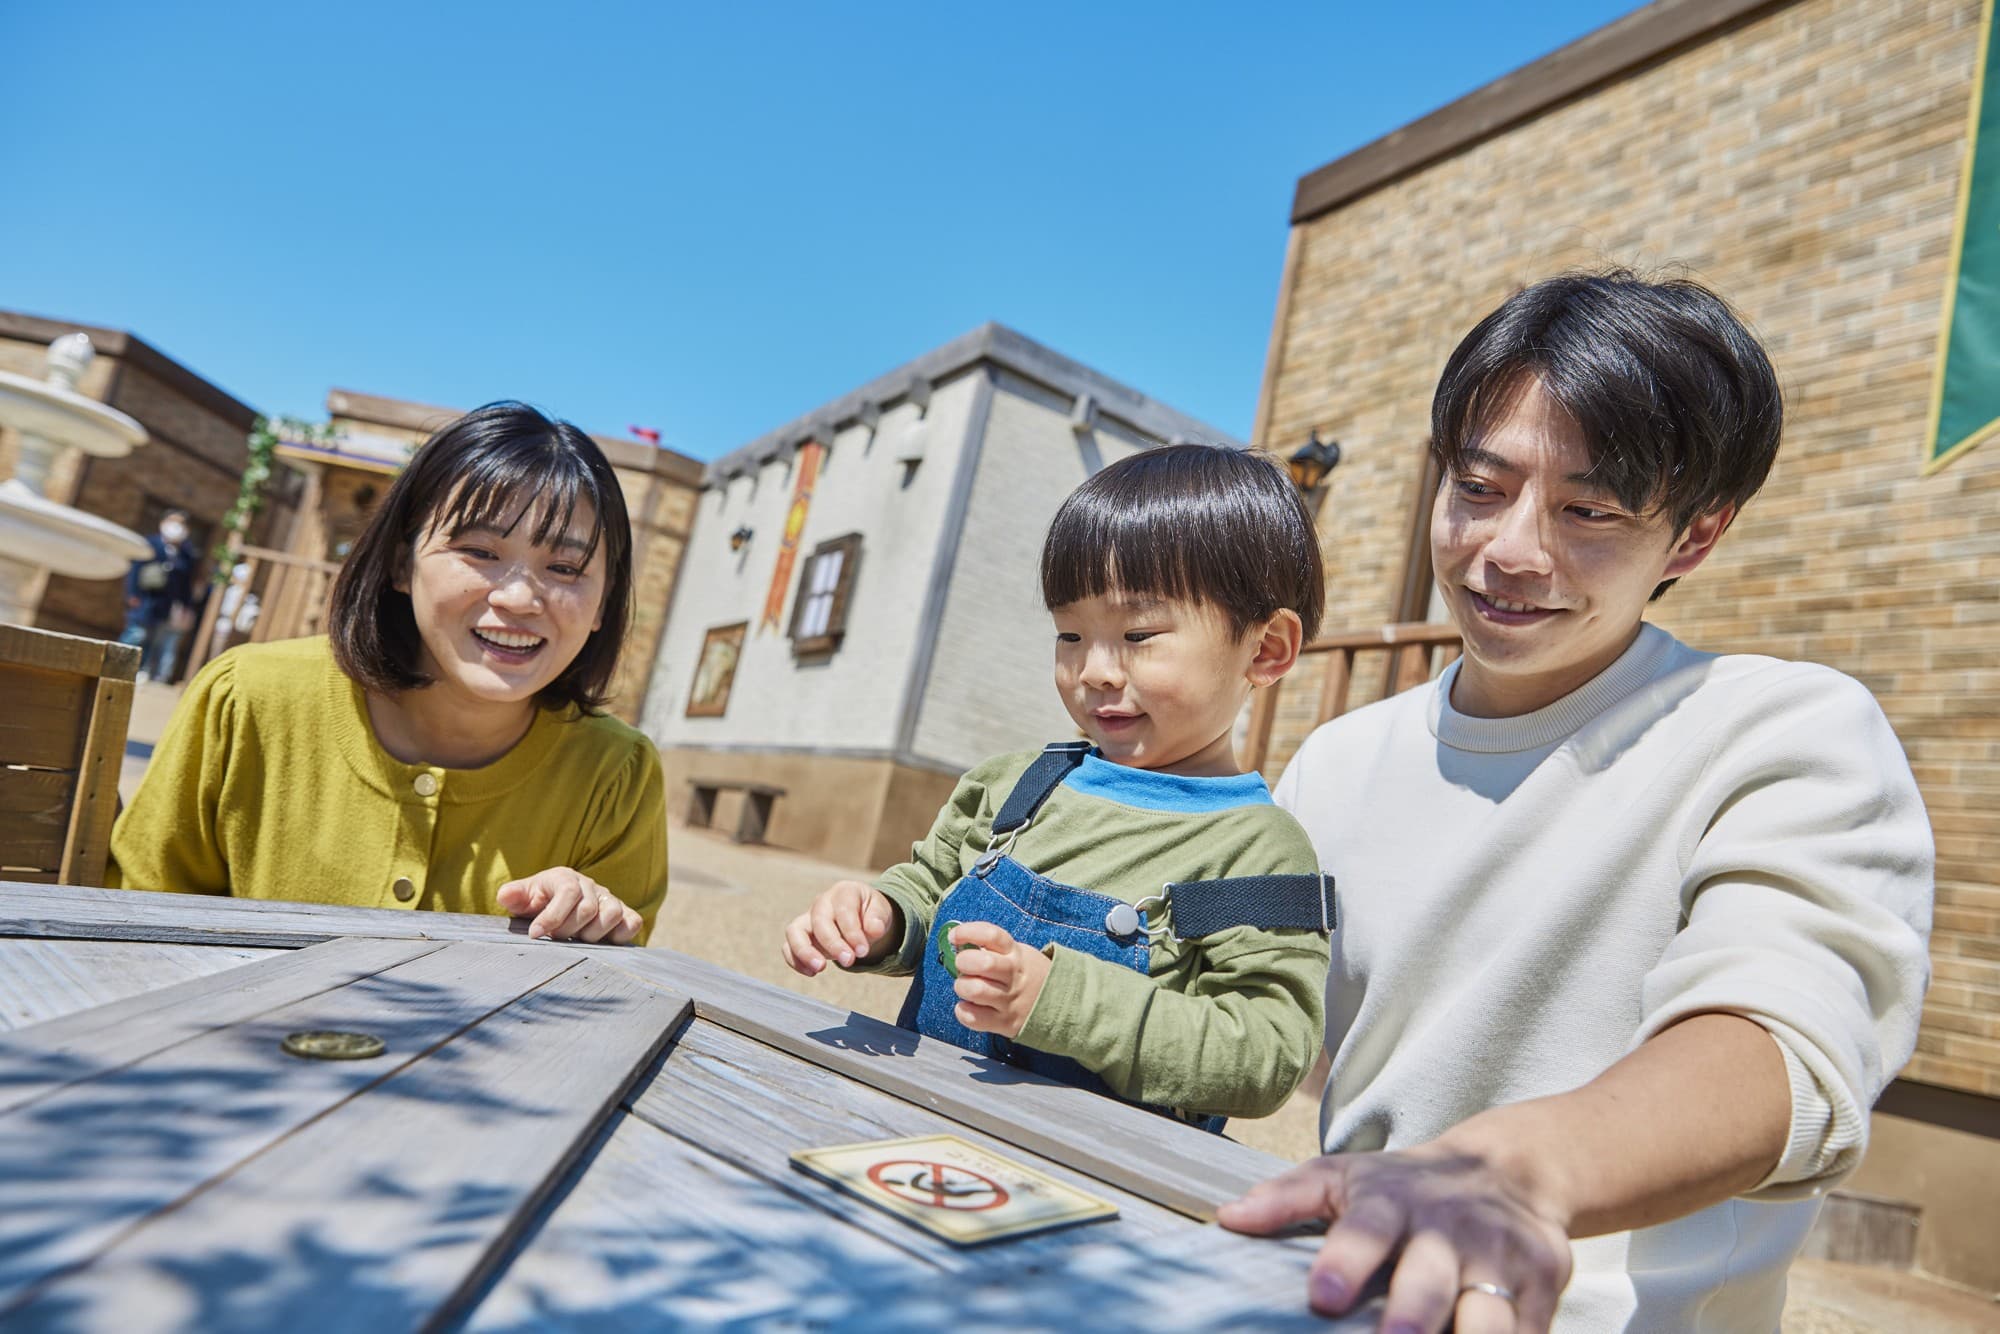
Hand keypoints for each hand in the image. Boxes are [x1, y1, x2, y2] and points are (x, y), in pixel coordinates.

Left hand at [497, 867, 643, 943]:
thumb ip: (513, 896)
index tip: (536, 935)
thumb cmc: (539, 903)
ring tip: (577, 939)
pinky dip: (620, 934)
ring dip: (592, 935)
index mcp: (565, 878)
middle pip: (587, 909)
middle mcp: (591, 886)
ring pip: (611, 915)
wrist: (558, 907)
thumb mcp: (522, 899)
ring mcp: (609, 900)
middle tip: (555, 938)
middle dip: (567, 930)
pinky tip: (602, 942)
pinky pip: (632, 922)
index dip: (552, 916)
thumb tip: (505, 895)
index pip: (567, 893)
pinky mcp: (624, 914)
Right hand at [783, 880, 899, 975]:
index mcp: (844, 892)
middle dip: (833, 944)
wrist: (861, 916)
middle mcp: (822, 902)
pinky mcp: (800, 936)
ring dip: (805, 951)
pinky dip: (795, 960)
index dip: (852, 932)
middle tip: (849, 961)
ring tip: (820, 968)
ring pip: (794, 930)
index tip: (863, 951)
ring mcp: (808, 918)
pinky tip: (811, 973)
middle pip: (819, 920)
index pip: (843, 910)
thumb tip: (874, 929)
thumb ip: (878, 919)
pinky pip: (788, 946)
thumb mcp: (881, 912)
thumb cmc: (870, 913)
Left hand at [947, 920, 1051, 1038]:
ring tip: (966, 987)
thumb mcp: (1017, 954)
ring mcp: (1010, 1000)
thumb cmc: (1025, 975)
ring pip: (976, 990)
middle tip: (962, 965)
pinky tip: (969, 1006)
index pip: (991, 935)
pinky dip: (964, 1011)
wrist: (1061, 1004)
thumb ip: (990, 949)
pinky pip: (974, 1018)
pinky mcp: (1005, 1023)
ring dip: (962, 986)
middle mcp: (1013, 975)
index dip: (967, 932)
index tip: (954, 936)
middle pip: (983, 963)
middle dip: (963, 961)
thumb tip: (956, 943)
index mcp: (1015, 953)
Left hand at [1216, 1144, 1570, 1332]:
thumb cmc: (1406, 1188)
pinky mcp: (1543, 1289)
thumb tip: (1228, 1219)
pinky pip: (1530, 1332)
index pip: (1365, 1228)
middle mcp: (1449, 1230)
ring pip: (1492, 1315)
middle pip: (1431, 1278)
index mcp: (1393, 1202)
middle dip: (1413, 1314)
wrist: (1513, 1170)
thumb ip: (1287, 1197)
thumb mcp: (1345, 1176)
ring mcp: (1500, 1260)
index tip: (1323, 1296)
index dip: (1346, 1260)